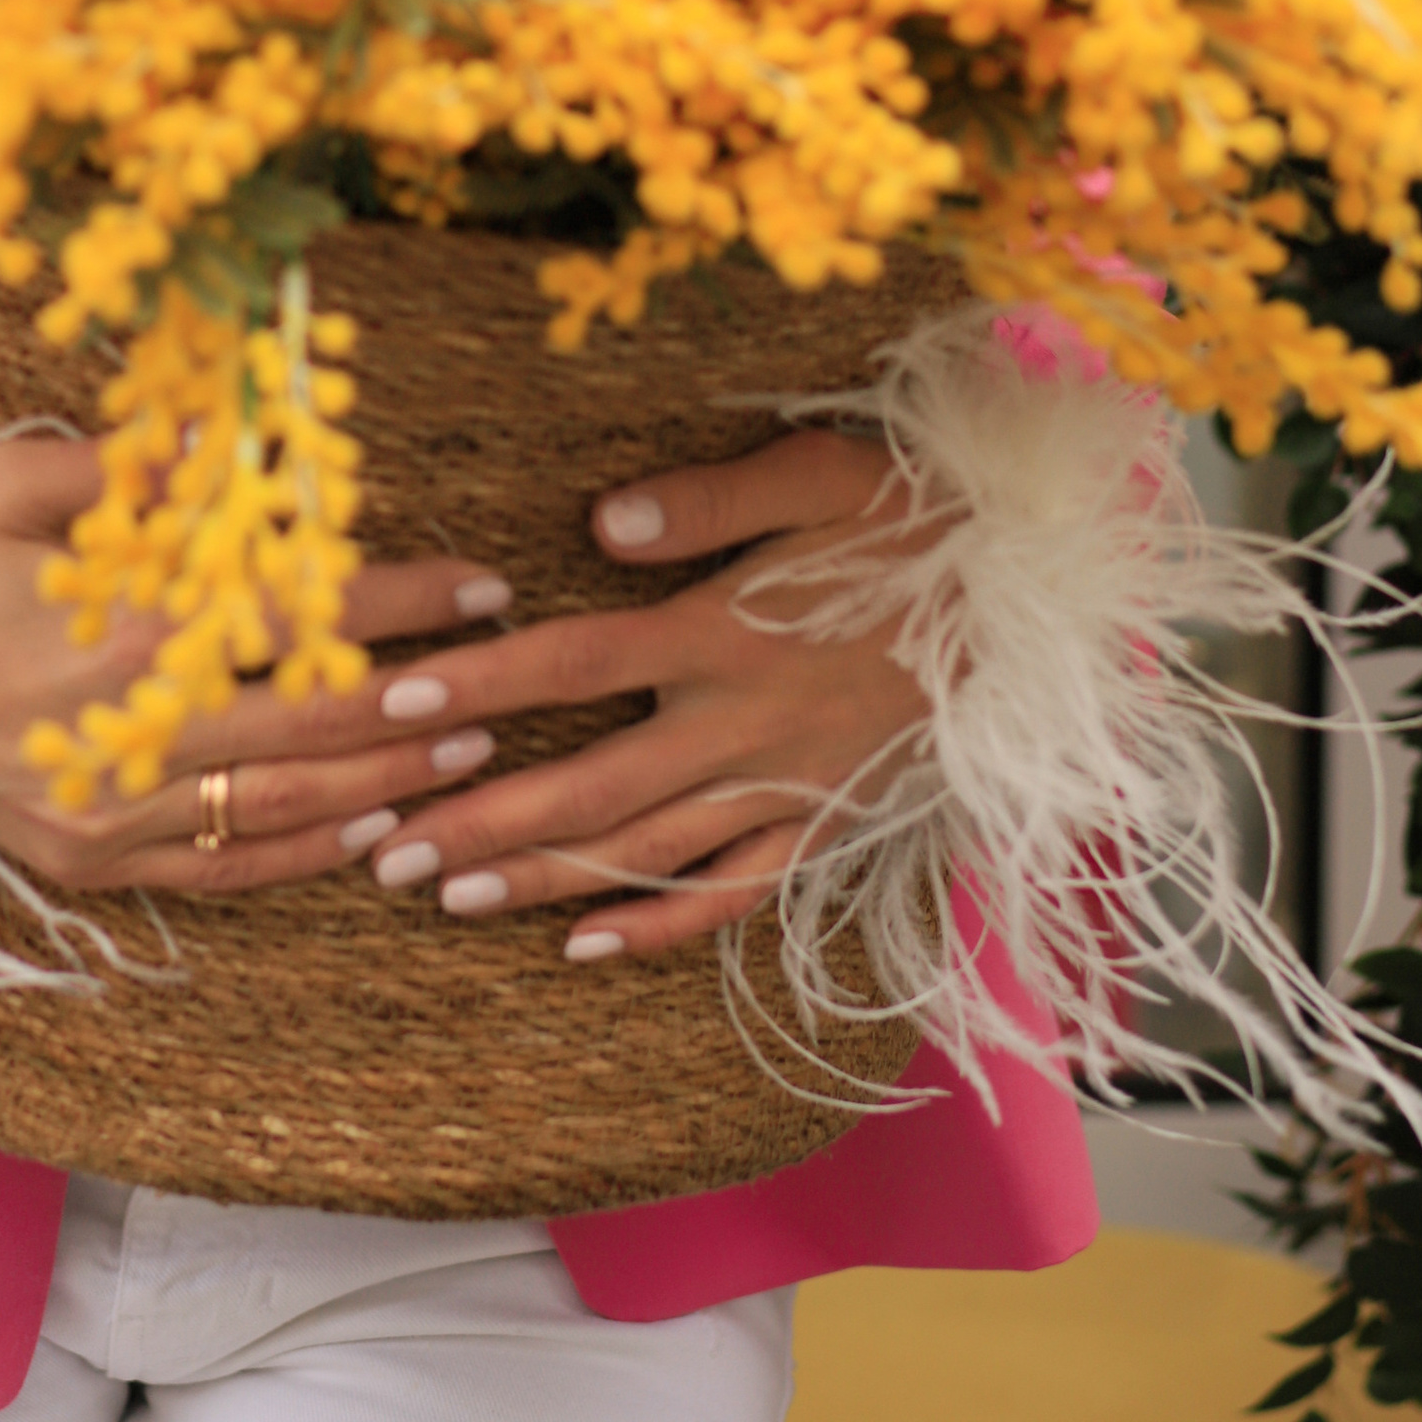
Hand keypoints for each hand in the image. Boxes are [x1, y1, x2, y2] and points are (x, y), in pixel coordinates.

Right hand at [0, 433, 515, 899]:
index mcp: (112, 629)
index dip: (397, 606)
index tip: (479, 588)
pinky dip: (297, 858)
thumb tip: (235, 426)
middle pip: (307, 725)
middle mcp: (117, 730)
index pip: (292, 621)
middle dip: (420, 703)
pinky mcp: (79, 860)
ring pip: (275, 809)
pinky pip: (212, 869)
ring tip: (470, 758)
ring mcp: (99, 809)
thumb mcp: (11, 481)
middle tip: (510, 682)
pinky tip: (366, 834)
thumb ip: (130, 467)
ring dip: (382, 785)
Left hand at [343, 426, 931, 959]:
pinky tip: (585, 948)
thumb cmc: (922, 518)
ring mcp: (784, 786)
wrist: (1043, 605)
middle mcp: (743, 722)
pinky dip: (659, 927)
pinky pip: (733, 895)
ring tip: (441, 897)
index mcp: (727, 630)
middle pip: (587, 783)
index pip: (575, 661)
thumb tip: (598, 520)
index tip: (393, 700)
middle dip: (476, 818)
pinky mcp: (826, 825)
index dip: (481, 680)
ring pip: (643, 850)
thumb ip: (708, 498)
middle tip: (377, 848)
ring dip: (538, 877)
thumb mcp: (822, 474)